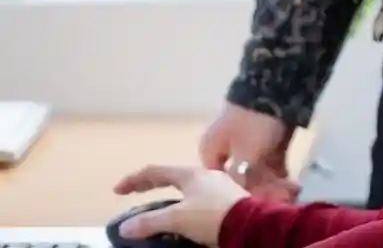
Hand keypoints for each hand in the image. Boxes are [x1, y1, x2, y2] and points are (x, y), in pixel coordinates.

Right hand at [113, 164, 247, 246]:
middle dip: (152, 184)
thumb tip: (124, 227)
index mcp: (191, 174)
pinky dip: (185, 205)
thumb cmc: (211, 216)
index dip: (134, 180)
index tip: (117, 190)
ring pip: (187, 188)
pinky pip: (199, 199)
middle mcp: (205, 175)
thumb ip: (150, 222)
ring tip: (158, 209)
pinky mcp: (227, 199)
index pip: (156, 171)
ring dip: (170, 196)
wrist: (249, 223)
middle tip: (135, 194)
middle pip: (172, 176)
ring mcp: (218, 186)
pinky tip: (184, 217)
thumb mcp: (177, 218)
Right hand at [198, 103, 297, 200]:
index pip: (216, 181)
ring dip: (270, 182)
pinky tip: (289, 182)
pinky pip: (269, 158)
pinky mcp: (266, 134)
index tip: (249, 203)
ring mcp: (246, 138)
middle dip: (257, 188)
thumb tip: (236, 199)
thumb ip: (240, 181)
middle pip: (239, 174)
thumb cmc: (253, 124)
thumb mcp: (244, 156)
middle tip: (274, 198)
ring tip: (285, 193)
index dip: (233, 194)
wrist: (276, 86)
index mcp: (210, 148)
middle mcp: (225, 145)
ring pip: (256, 167)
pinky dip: (277, 169)